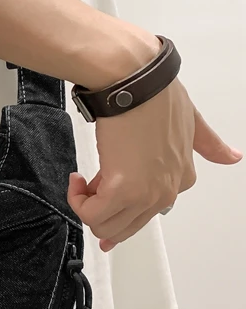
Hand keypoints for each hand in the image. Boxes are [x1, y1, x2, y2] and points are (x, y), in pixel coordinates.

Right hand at [67, 79, 241, 251]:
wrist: (134, 82)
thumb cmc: (155, 95)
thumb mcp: (191, 121)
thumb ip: (208, 143)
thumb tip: (232, 156)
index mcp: (181, 177)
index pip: (145, 211)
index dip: (118, 198)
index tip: (104, 182)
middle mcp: (165, 192)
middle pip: (124, 226)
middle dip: (100, 209)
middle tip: (89, 186)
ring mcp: (145, 194)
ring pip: (105, 225)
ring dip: (86, 207)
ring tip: (82, 182)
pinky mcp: (121, 190)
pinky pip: (92, 213)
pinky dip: (78, 201)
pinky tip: (77, 180)